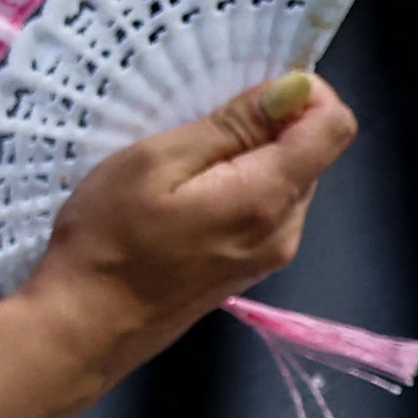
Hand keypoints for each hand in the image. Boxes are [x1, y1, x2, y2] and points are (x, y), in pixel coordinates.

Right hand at [23, 72, 357, 371]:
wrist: (84, 327)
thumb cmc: (108, 241)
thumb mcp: (157, 161)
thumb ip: (232, 125)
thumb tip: (295, 90)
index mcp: (267, 197)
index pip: (333, 126)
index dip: (304, 93)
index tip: (248, 90)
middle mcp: (284, 230)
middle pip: (311, 151)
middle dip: (269, 124)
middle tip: (198, 125)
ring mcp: (269, 255)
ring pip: (287, 179)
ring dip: (249, 156)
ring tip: (183, 164)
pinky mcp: (249, 270)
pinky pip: (266, 209)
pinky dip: (238, 186)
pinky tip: (186, 195)